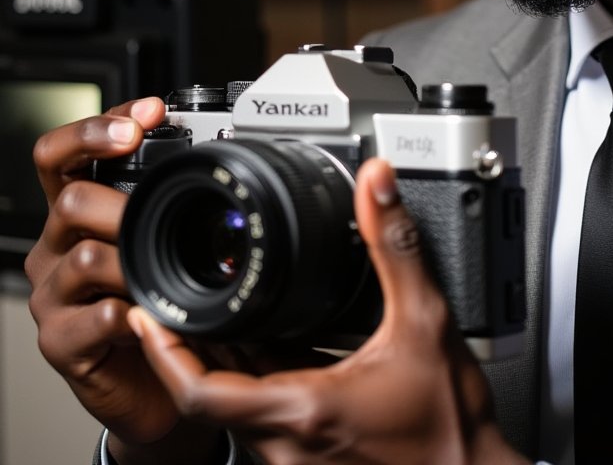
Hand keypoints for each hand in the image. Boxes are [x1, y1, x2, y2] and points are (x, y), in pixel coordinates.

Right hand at [23, 98, 222, 463]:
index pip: (61, 155)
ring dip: (136, 261)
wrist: (154, 381)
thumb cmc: (164, 299)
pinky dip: (129, 314)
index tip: (150, 112)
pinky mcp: (61, 344)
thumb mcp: (166, 239)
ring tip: (167, 269)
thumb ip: (173, 198)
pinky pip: (91, 320)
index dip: (96, 127)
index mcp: (79, 212)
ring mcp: (55, 296)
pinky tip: (151, 314)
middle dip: (125, 199)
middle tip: (165, 203)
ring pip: (85, 257)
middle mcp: (58, 247)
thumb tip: (223, 144)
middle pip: (70, 199)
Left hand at [129, 158, 528, 464]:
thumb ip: (396, 246)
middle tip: (179, 299)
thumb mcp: (426, 318)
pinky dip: (256, 382)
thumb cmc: (450, 423)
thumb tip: (376, 188)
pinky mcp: (313, 460)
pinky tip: (276, 349)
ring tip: (220, 314)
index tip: (148, 315)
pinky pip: (265, 419)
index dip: (165, 352)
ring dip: (222, 364)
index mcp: (303, 409)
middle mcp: (287, 445)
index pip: (200, 390)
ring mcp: (297, 458)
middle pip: (210, 394)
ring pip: (236, 409)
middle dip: (191, 346)